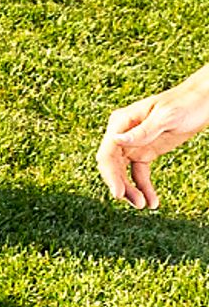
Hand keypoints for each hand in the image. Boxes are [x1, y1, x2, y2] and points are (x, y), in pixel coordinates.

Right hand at [99, 78, 208, 207]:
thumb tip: (116, 140)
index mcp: (121, 123)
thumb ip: (142, 130)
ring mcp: (134, 144)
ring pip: (124, 173)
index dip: (110, 175)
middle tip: (136, 203)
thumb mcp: (166, 116)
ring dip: (131, 190)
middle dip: (121, 186)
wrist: (202, 101)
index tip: (118, 193)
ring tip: (144, 205)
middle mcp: (123, 134)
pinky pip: (139, 174)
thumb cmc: (186, 103)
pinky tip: (152, 200)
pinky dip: (143, 187)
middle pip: (112, 166)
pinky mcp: (146, 152)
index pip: (107, 153)